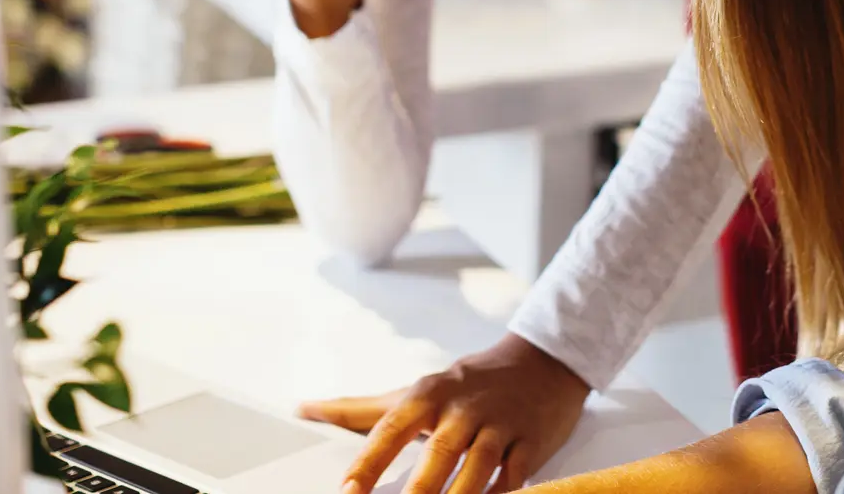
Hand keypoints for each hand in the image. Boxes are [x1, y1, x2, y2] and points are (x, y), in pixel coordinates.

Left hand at [304, 333, 591, 493]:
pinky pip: (515, 475)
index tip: (347, 491)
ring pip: (479, 466)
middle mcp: (464, 407)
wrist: (541, 362)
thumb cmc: (468, 383)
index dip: (368, 462)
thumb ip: (359, 409)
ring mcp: (501, 424)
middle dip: (420, 489)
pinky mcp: (531, 442)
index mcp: (430, 394)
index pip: (392, 428)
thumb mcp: (415, 390)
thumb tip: (303, 409)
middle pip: (439, 452)